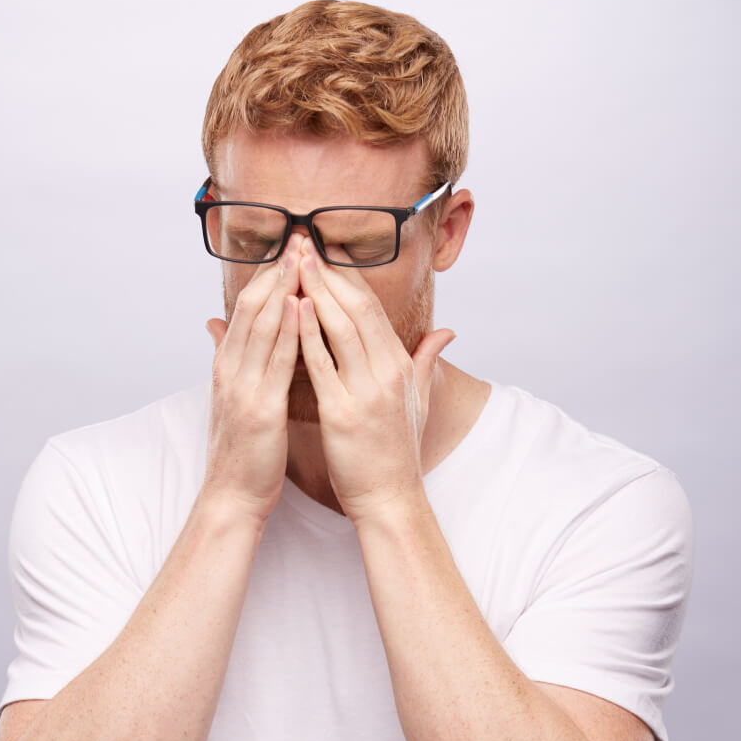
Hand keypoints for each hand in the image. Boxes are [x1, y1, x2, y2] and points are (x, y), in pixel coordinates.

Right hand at [202, 235, 302, 522]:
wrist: (232, 495)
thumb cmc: (243, 447)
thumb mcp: (230, 396)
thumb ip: (226, 356)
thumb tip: (215, 322)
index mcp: (229, 365)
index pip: (249, 308)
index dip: (269, 274)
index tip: (292, 247)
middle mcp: (231, 368)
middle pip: (253, 306)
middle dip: (278, 269)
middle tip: (300, 236)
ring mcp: (242, 387)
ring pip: (262, 325)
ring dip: (283, 286)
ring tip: (303, 255)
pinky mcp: (258, 409)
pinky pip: (276, 361)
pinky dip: (288, 329)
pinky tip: (302, 304)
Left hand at [297, 240, 454, 523]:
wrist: (391, 498)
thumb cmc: (399, 450)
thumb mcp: (420, 401)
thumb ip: (429, 361)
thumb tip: (446, 331)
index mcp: (402, 366)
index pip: (374, 308)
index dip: (351, 274)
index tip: (329, 248)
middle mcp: (388, 372)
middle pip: (358, 308)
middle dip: (331, 271)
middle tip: (306, 241)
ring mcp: (367, 392)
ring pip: (342, 327)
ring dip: (318, 290)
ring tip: (296, 261)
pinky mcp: (343, 414)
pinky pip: (323, 365)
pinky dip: (308, 334)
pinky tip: (294, 307)